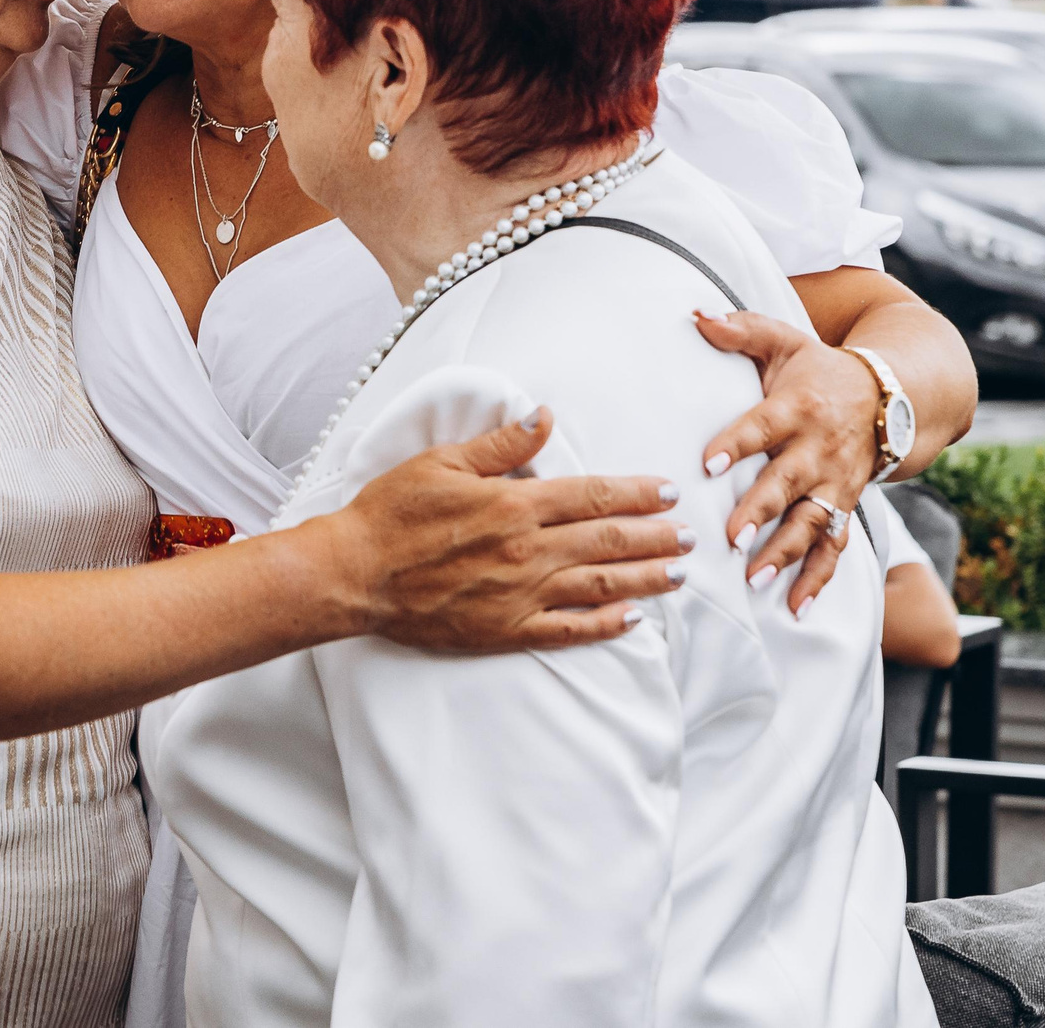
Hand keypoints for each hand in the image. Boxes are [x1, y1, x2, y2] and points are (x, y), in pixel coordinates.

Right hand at [330, 410, 691, 652]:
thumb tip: (544, 416)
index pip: (592, 496)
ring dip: (645, 578)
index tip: (667, 491)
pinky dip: (604, 624)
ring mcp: (520, 594)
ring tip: (678, 573)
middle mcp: (526, 550)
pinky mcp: (506, 629)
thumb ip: (500, 443)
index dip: (636, 493)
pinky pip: (568, 629)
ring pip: (598, 584)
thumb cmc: (392, 513)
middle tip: (690, 535)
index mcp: (513, 504)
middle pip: (607, 540)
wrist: (355, 573)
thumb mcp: (442, 461)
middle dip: (655, 536)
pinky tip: (632, 618)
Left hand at [694, 310, 879, 615]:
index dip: (736, 443)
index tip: (708, 464)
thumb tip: (695, 314)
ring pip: (810, 522)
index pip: (762, 426)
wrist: (890, 396)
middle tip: (730, 538)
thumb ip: (740, 330)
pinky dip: (819, 578)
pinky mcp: (844, 505)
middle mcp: (818, 449)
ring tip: (755, 580)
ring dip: (784, 553)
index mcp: (797, 407)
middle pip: (787, 483)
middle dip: (760, 512)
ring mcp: (835, 482)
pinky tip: (796, 606)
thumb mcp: (784, 341)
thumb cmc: (819, 369)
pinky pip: (834, 547)